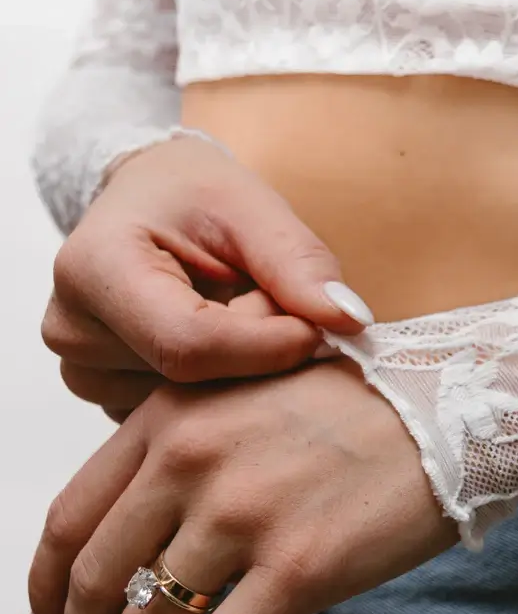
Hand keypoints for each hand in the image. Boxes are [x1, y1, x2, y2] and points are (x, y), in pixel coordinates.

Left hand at [27, 362, 457, 613]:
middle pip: (93, 577)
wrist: (448, 406)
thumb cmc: (351, 405)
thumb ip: (182, 455)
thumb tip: (137, 545)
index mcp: (171, 414)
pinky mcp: (299, 568)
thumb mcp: (245, 400)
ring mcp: (245, 514)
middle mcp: (193, 460)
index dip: (42, 586)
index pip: (71, 516)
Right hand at [41, 135, 372, 417]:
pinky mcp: (104, 396)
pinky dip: (218, 385)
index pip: (191, 344)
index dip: (269, 346)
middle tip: (273, 305)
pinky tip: (220, 345)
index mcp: (94, 269)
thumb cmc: (193, 196)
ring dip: (238, 370)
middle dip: (257, 353)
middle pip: (193, 380)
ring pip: (191, 406)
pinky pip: (180, 417)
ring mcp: (82, 371)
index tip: (319, 328)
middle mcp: (72, 330)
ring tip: (234, 314)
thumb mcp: (250, 206)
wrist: (146, 204)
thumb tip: (349, 321)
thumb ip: (298, 261)